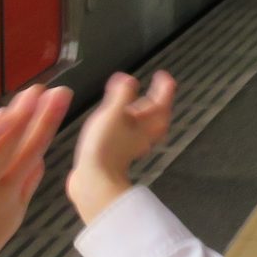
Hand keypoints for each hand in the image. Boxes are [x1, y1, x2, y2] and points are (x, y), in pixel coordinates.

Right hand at [67, 71, 175, 224]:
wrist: (93, 180)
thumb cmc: (105, 147)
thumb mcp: (113, 112)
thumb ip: (122, 94)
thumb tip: (128, 80)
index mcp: (148, 125)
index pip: (162, 102)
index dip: (163, 87)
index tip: (163, 76)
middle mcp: (143, 136)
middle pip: (154, 115)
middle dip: (153, 100)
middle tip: (151, 87)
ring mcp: (131, 145)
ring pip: (141, 125)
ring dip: (138, 112)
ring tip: (130, 103)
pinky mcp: (118, 153)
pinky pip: (127, 133)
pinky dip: (124, 123)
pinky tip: (113, 122)